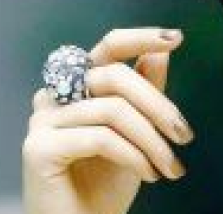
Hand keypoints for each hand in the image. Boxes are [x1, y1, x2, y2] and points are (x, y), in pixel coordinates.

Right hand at [22, 27, 193, 213]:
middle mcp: (54, 97)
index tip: (176, 38)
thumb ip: (145, 90)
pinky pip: (100, 137)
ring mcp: (43, 121)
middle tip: (184, 135)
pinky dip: (133, 155)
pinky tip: (148, 174)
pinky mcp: (39, 148)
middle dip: (159, 105)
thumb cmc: (106, 184)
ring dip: (152, 140)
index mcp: (78, 86)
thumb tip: (160, 51)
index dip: (140, 38)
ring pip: (113, 109)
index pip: (108, 48)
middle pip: (116, 76)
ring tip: (170, 167)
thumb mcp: (138, 131)